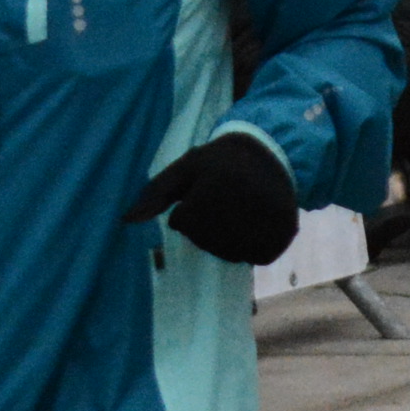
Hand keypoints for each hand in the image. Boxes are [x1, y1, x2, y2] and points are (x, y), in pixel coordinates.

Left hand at [122, 129, 298, 264]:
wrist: (274, 153)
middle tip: (224, 200)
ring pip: (228, 252)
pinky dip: (251, 246)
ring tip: (238, 211)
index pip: (182, 222)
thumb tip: (126, 221)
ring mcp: (265, 224)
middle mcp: (241, 209)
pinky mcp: (282, 236)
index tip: (206, 189)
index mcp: (214, 188)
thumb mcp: (186, 167)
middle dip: (206, 225)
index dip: (189, 207)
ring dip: (227, 238)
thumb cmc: (222, 161)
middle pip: (204, 241)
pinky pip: (255, 257)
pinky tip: (254, 225)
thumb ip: (155, 193)